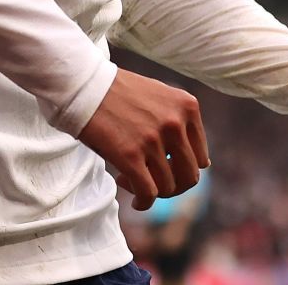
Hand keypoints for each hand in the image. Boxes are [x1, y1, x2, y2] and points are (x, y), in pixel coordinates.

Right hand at [77, 69, 209, 211]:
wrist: (84, 85)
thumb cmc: (119, 92)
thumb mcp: (161, 97)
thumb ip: (181, 123)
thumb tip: (204, 163)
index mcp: (187, 107)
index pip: (201, 159)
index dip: (182, 169)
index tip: (163, 169)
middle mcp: (175, 123)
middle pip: (189, 176)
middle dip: (172, 186)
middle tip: (152, 183)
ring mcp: (153, 140)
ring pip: (168, 187)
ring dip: (152, 192)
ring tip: (131, 181)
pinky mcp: (131, 155)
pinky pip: (148, 193)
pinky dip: (143, 202)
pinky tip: (135, 201)